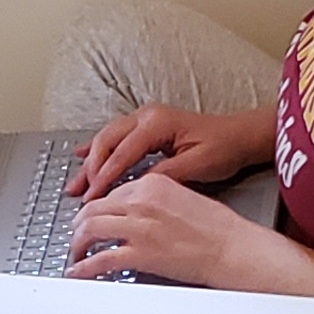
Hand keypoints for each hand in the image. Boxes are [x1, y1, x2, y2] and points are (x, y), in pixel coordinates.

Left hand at [68, 174, 258, 285]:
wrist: (232, 248)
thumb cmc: (217, 228)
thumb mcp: (183, 196)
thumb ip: (155, 199)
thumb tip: (135, 209)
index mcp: (152, 184)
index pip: (111, 191)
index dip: (97, 206)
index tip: (93, 215)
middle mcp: (141, 201)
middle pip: (93, 208)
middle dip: (80, 223)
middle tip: (77, 234)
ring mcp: (138, 228)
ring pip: (90, 230)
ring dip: (77, 243)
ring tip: (76, 252)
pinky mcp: (140, 254)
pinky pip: (100, 260)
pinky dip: (83, 267)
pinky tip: (78, 271)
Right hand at [69, 106, 268, 200]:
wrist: (239, 136)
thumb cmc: (223, 148)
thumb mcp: (196, 166)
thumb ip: (165, 175)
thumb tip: (139, 187)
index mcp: (157, 123)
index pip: (123, 153)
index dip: (106, 177)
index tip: (94, 197)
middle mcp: (147, 116)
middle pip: (108, 142)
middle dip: (91, 169)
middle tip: (81, 194)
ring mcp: (145, 119)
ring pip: (107, 138)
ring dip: (90, 161)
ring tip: (74, 183)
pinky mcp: (147, 127)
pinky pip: (115, 135)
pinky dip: (97, 147)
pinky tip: (81, 154)